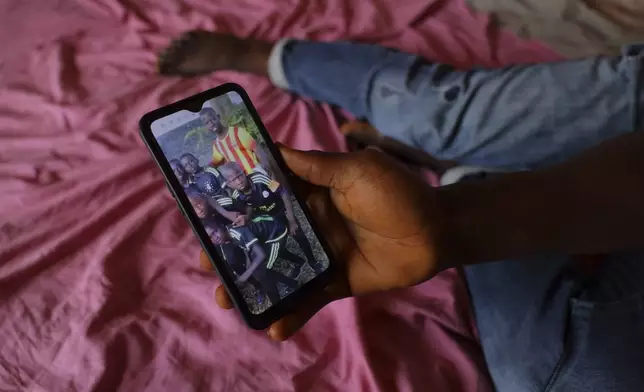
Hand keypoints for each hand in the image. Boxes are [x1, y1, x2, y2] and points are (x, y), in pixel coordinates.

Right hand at [200, 146, 446, 339]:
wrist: (437, 232)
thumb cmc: (398, 193)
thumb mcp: (357, 170)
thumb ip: (316, 166)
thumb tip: (273, 148)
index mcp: (310, 191)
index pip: (265, 194)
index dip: (236, 201)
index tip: (205, 209)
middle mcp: (308, 223)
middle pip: (262, 237)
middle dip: (233, 249)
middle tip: (206, 262)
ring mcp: (319, 254)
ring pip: (278, 270)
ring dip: (252, 285)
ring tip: (227, 299)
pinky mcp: (334, 282)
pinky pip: (308, 298)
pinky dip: (292, 313)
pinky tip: (273, 327)